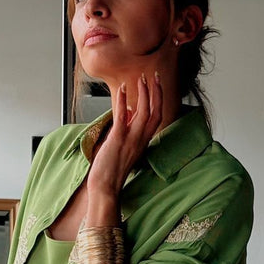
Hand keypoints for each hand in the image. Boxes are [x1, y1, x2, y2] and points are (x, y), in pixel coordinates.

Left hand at [87, 72, 164, 197]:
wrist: (105, 187)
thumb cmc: (111, 168)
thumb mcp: (122, 144)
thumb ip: (126, 126)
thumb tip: (126, 109)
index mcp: (143, 140)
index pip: (157, 116)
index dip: (158, 99)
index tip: (156, 83)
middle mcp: (140, 139)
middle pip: (155, 111)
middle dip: (156, 92)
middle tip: (154, 75)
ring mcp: (130, 140)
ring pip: (144, 112)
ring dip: (143, 94)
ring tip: (140, 79)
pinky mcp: (117, 140)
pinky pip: (122, 118)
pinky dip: (122, 102)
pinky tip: (122, 89)